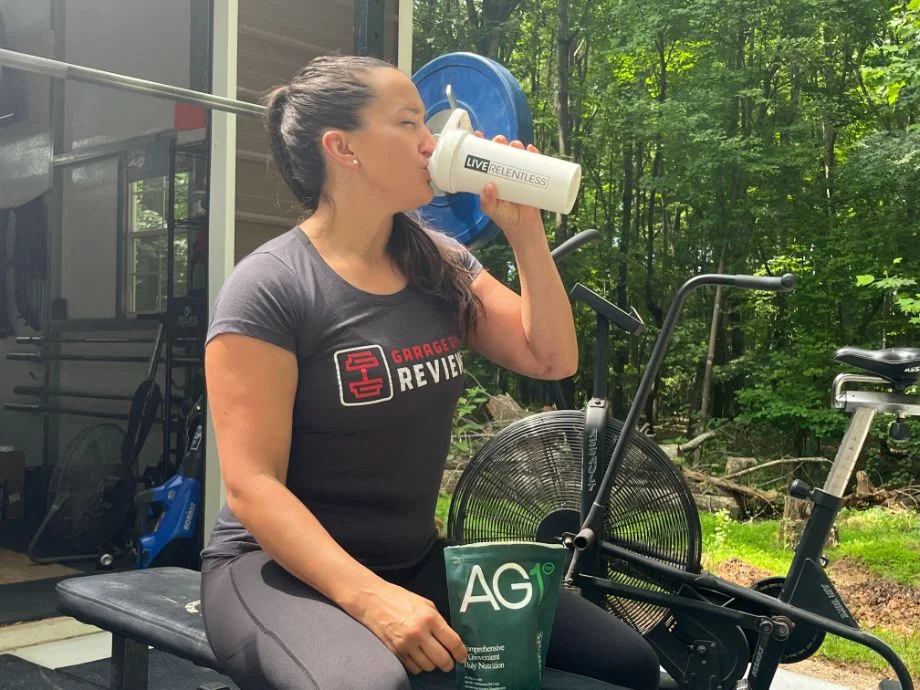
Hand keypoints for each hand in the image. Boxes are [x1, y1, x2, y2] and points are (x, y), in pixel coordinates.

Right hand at [351, 581, 466, 674]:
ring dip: (432, 664)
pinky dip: (418, 666)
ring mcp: (406, 644)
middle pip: (442, 659)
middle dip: (449, 664)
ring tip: (431, 657)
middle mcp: (419, 633)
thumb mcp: (425, 604)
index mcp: (430, 618)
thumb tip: (450, 639)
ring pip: (428, 666)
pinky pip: (413, 668)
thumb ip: (438, 620)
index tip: (463, 657)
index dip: (461, 653)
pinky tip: (418, 657)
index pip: (452, 642)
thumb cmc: (401, 599)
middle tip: (449, 662)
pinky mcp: (396, 652)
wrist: (373, 601)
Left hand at [474, 132, 543, 242]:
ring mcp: (519, 175)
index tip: (478, 135)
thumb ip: (487, 201)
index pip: (484, 158)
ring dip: (516, 146)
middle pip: (501, 153)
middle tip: (499, 141)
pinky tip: (532, 150)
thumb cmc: (505, 218)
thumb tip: (489, 186)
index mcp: (492, 178)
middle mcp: (504, 174)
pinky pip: (535, 164)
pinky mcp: (533, 179)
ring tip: (515, 145)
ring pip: (517, 155)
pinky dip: (534, 155)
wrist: (524, 229)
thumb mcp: (492, 210)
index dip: (481, 145)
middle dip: (500, 143)